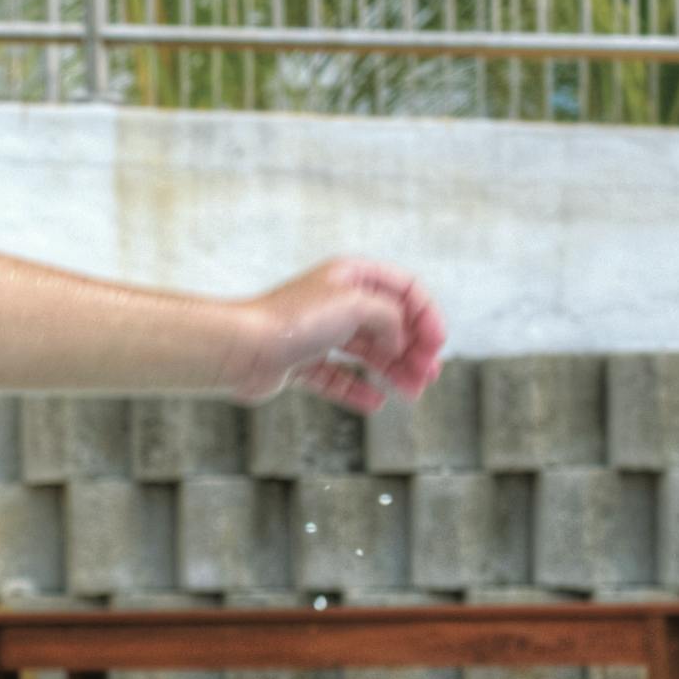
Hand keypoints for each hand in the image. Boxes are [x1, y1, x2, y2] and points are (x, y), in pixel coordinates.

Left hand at [243, 258, 445, 415]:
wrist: (241, 348)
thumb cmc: (294, 320)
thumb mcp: (357, 304)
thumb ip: (391, 317)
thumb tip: (401, 338)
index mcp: (350, 276)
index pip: (403, 289)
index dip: (426, 314)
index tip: (437, 344)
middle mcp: (336, 301)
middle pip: (388, 323)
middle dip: (413, 348)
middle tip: (429, 375)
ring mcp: (318, 333)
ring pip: (366, 352)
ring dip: (394, 371)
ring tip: (413, 392)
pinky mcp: (301, 363)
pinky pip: (337, 377)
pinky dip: (357, 389)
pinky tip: (375, 402)